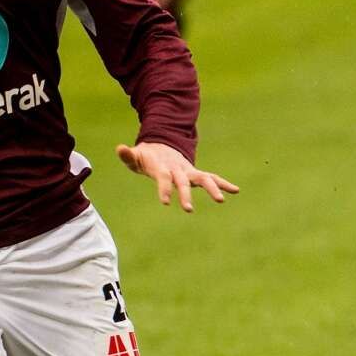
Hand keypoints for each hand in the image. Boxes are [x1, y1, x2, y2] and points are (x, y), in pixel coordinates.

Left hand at [115, 142, 238, 211]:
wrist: (161, 146)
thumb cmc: (146, 156)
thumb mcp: (135, 156)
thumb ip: (128, 155)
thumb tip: (120, 148)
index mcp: (163, 167)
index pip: (164, 178)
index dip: (164, 188)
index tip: (165, 202)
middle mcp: (178, 169)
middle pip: (183, 181)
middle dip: (186, 194)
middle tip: (188, 210)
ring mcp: (188, 171)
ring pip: (203, 178)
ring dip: (213, 188)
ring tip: (221, 200)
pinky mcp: (195, 174)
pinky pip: (211, 178)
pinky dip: (223, 183)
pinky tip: (236, 190)